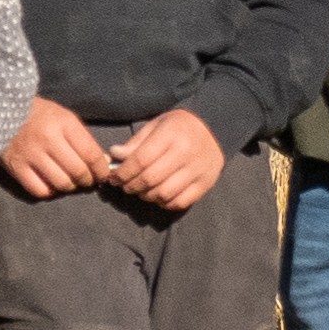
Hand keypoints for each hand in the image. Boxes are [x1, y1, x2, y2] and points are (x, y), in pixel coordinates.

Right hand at [0, 97, 116, 197]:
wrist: (1, 110)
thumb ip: (82, 139)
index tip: (103, 174)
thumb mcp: (64, 117)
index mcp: (63, 123)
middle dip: (88, 180)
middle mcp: (47, 139)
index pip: (91, 154)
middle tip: (88, 181)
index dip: (101, 169)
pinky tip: (52, 185)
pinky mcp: (16, 167)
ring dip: (70, 187)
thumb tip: (102, 163)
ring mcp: (30, 154)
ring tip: (71, 182)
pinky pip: (40, 190)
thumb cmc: (38, 114)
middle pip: (78, 171)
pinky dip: (50, 192)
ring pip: (61, 183)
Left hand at [106, 108, 228, 210]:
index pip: (140, 160)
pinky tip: (158, 196)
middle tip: (124, 186)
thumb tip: (114, 155)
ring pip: (164, 194)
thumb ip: (135, 143)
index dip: (123, 172)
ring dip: (146, 196)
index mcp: (170, 135)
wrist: (215, 128)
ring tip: (140, 190)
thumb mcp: (156, 126)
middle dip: (131, 186)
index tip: (113, 178)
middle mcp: (185, 154)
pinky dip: (164, 203)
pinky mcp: (205, 184)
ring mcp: (197, 171)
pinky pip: (180, 202)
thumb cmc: (179, 126)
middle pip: (150, 179)